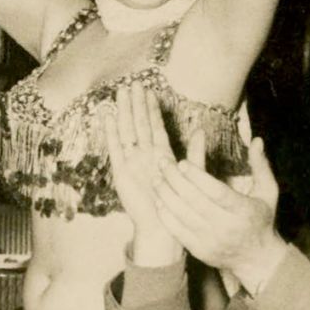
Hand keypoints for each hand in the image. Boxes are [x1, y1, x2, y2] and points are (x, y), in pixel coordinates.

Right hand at [103, 81, 183, 266]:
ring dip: (124, 112)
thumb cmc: (176, 202)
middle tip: (132, 83)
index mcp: (160, 154)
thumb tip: (201, 129)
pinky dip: (111, 133)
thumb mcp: (189, 173)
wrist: (161, 226)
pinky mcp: (121, 172)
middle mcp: (144, 155)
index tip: (150, 90)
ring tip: (121, 93)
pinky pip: (115, 148)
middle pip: (138, 123)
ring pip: (127, 131)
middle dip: (135, 103)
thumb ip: (194, 152)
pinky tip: (108, 117)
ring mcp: (131, 162)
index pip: (155, 126)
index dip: (151, 109)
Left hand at [153, 136, 287, 293]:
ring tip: (156, 178)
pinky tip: (159, 200)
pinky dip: (166, 215)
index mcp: (244, 211)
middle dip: (175, 179)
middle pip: (195, 201)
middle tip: (162, 162)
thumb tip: (257, 140)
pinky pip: (178, 231)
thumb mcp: (268, 192)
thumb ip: (261, 165)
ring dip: (166, 195)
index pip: (217, 192)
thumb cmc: (260, 220)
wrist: (256, 259)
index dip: (197, 177)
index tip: (182, 162)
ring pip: (183, 215)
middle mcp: (227, 227)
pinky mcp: (200, 250)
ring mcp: (212, 240)